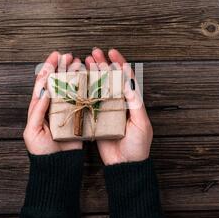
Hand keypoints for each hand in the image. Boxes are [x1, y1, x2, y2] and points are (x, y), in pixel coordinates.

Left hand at [23, 51, 82, 154]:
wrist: (57, 166)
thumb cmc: (41, 151)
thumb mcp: (33, 131)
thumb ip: (37, 111)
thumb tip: (44, 92)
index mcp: (39, 108)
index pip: (42, 84)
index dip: (48, 68)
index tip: (55, 56)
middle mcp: (52, 107)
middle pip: (57, 82)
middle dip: (62, 67)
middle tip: (70, 56)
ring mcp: (65, 111)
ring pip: (69, 88)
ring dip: (74, 74)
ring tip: (79, 63)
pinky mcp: (77, 118)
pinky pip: (81, 100)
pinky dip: (85, 89)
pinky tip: (89, 79)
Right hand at [85, 48, 152, 164]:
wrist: (125, 165)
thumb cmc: (138, 146)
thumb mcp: (141, 124)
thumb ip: (135, 103)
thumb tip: (128, 82)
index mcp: (131, 102)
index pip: (126, 78)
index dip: (119, 63)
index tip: (112, 52)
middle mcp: (118, 103)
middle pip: (110, 79)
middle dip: (103, 64)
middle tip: (94, 52)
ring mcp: (106, 110)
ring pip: (98, 87)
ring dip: (92, 73)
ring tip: (85, 61)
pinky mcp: (96, 119)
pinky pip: (89, 101)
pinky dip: (83, 90)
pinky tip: (77, 81)